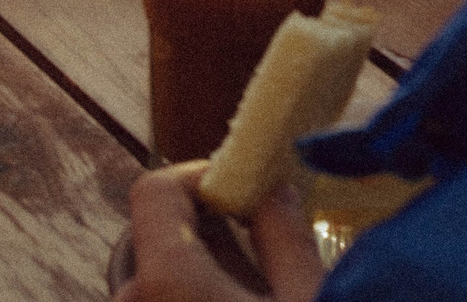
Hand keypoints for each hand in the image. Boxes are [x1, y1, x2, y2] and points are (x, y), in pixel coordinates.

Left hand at [117, 163, 324, 301]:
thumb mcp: (311, 301)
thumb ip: (286, 241)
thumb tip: (275, 193)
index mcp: (166, 280)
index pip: (155, 191)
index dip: (199, 177)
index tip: (243, 188)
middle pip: (160, 236)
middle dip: (211, 229)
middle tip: (264, 239)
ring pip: (161, 277)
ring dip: (204, 270)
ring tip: (263, 291)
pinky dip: (195, 298)